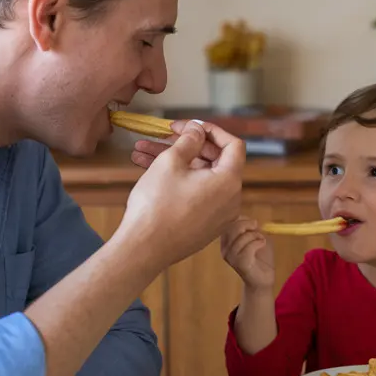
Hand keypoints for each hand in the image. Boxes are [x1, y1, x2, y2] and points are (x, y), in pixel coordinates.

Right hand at [117, 120, 244, 271]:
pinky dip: (178, 180)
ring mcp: (218, 215)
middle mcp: (230, 200)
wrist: (143, 250)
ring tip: (141, 150)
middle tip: (164, 135)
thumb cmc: (157, 204)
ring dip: (174, 161)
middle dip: (186, 145)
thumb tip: (198, 130)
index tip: (189, 126)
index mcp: (229, 182)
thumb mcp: (170, 162)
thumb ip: (188, 140)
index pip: (233, 145)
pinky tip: (147, 169)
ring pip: (199, 178)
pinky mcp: (203, 225)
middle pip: (214, 161)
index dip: (211, 130)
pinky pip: (195, 194)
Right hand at [220, 216, 274, 290]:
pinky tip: (262, 245)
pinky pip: (248, 247)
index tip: (253, 224)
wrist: (264, 279)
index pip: (228, 224)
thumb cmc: (260, 258)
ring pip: (241, 237)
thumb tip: (250, 220)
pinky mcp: (240, 263)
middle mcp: (225, 249)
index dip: (241, 219)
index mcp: (227, 241)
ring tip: (261, 241)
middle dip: (246, 224)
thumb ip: (252, 228)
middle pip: (231, 228)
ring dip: (255, 236)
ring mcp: (231, 257)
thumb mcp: (257, 238)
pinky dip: (258, 243)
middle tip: (257, 228)